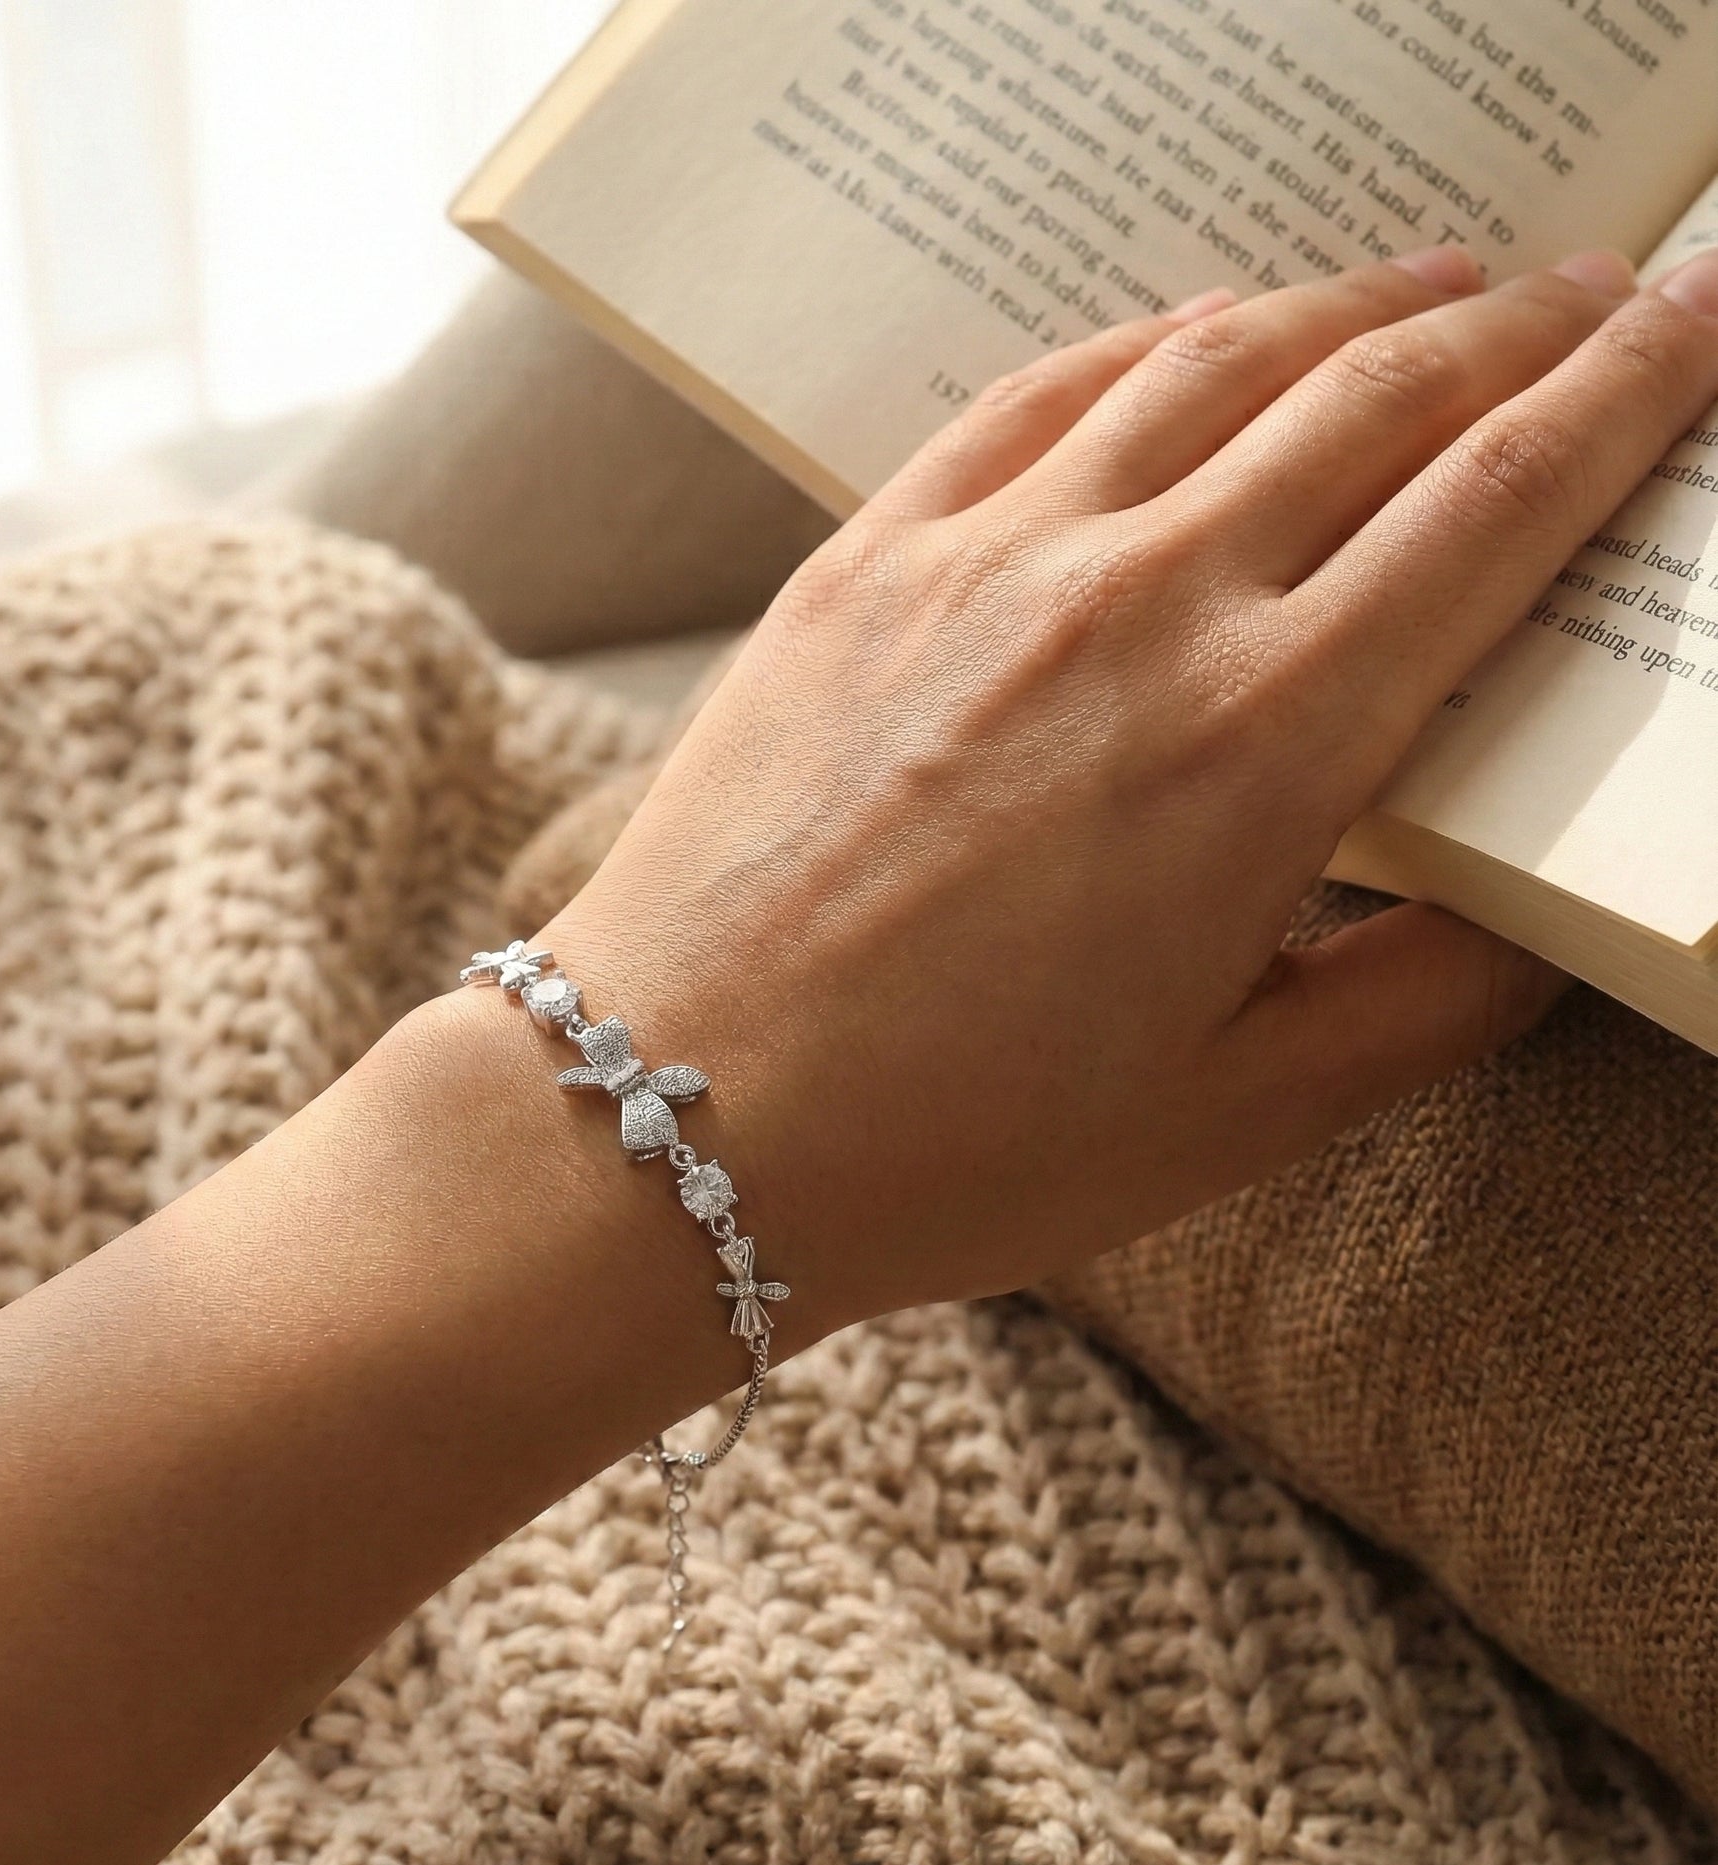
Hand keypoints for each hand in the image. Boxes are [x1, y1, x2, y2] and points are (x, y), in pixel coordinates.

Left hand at [546, 243, 1717, 1330]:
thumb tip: (1538, 918)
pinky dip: (1151, 341)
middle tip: (1602, 288)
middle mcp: (1139, 609)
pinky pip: (1038, 394)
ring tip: (1435, 287)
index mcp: (1266, 748)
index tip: (1699, 323)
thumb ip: (1428, 1002)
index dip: (1627, 393)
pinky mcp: (867, 559)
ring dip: (1352, 305)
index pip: (1501, 503)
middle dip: (1521, 325)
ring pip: (1216, 362)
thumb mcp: (1237, 1115)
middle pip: (1381, 397)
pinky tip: (1202, 332)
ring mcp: (987, 563)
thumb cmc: (956, 1145)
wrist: (680, 1114)